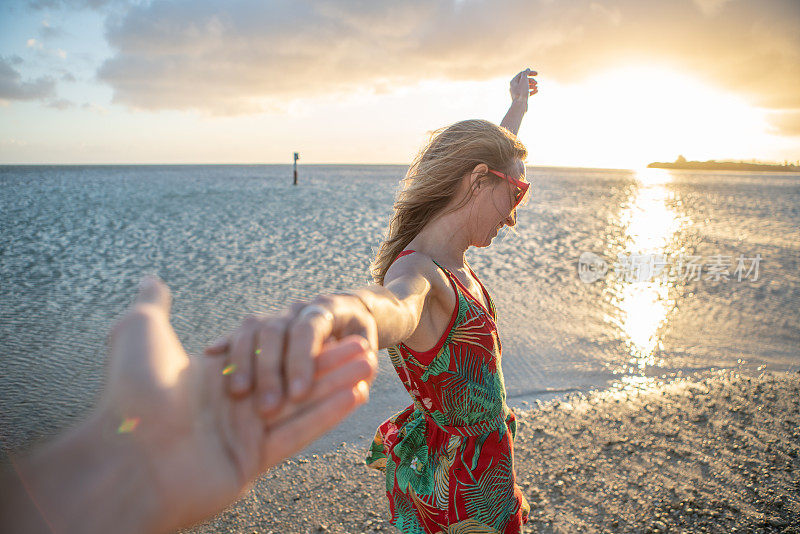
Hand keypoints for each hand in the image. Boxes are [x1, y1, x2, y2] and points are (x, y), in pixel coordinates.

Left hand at [102, 276, 375, 532]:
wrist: (127, 457)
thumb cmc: (131, 390)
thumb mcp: (139, 332)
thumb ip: (153, 304)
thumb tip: (151, 278)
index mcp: (210, 376)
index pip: (266, 352)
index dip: (298, 342)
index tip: (325, 326)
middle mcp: (230, 404)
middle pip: (291, 376)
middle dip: (328, 360)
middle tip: (362, 345)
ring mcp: (242, 434)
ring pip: (301, 402)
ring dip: (336, 381)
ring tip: (369, 362)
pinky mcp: (253, 461)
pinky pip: (297, 433)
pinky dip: (327, 413)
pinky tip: (355, 392)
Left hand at [510, 68, 537, 103]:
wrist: (520, 106)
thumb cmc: (521, 93)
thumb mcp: (524, 80)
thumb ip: (525, 73)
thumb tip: (527, 69)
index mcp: (513, 81)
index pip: (522, 74)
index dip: (530, 72)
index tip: (537, 74)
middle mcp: (514, 87)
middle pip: (524, 80)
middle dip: (531, 80)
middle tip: (536, 82)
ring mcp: (517, 93)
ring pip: (526, 86)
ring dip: (532, 85)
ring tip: (537, 87)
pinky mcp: (521, 98)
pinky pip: (526, 92)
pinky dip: (532, 91)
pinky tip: (537, 91)